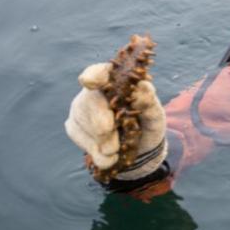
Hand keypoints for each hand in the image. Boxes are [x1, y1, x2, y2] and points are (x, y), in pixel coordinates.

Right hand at [64, 62, 167, 180]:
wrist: (140, 151)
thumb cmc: (147, 125)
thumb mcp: (155, 115)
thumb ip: (150, 102)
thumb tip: (143, 86)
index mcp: (115, 82)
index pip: (99, 72)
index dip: (94, 75)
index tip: (92, 82)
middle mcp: (94, 92)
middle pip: (89, 101)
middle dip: (102, 125)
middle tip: (115, 145)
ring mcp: (81, 108)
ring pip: (82, 122)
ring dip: (102, 142)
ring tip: (117, 150)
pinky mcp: (74, 126)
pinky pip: (80, 138)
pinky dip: (97, 153)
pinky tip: (108, 157)